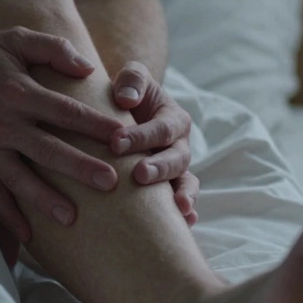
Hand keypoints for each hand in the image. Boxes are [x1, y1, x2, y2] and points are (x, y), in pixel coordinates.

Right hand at [0, 27, 124, 243]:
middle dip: (80, 168)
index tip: (122, 138)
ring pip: (20, 179)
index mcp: (19, 93)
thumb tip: (88, 68)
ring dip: (45, 200)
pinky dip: (8, 218)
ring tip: (72, 219)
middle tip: (111, 183)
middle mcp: (5, 124)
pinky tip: (28, 238)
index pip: (66, 112)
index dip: (96, 125)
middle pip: (48, 150)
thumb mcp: (14, 39)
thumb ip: (53, 48)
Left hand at [108, 61, 198, 225]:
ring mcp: (177, 171)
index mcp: (173, 119)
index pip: (162, 128)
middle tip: (139, 175)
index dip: (142, 136)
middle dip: (160, 167)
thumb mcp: (133, 77)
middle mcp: (180, 146)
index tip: (116, 143)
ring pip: (186, 183)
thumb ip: (133, 79)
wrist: (124, 115)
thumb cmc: (127, 95)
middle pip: (177, 159)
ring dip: (182, 194)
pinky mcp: (169, 190)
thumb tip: (126, 99)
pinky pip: (182, 202)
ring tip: (178, 207)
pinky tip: (183, 225)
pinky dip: (186, 214)